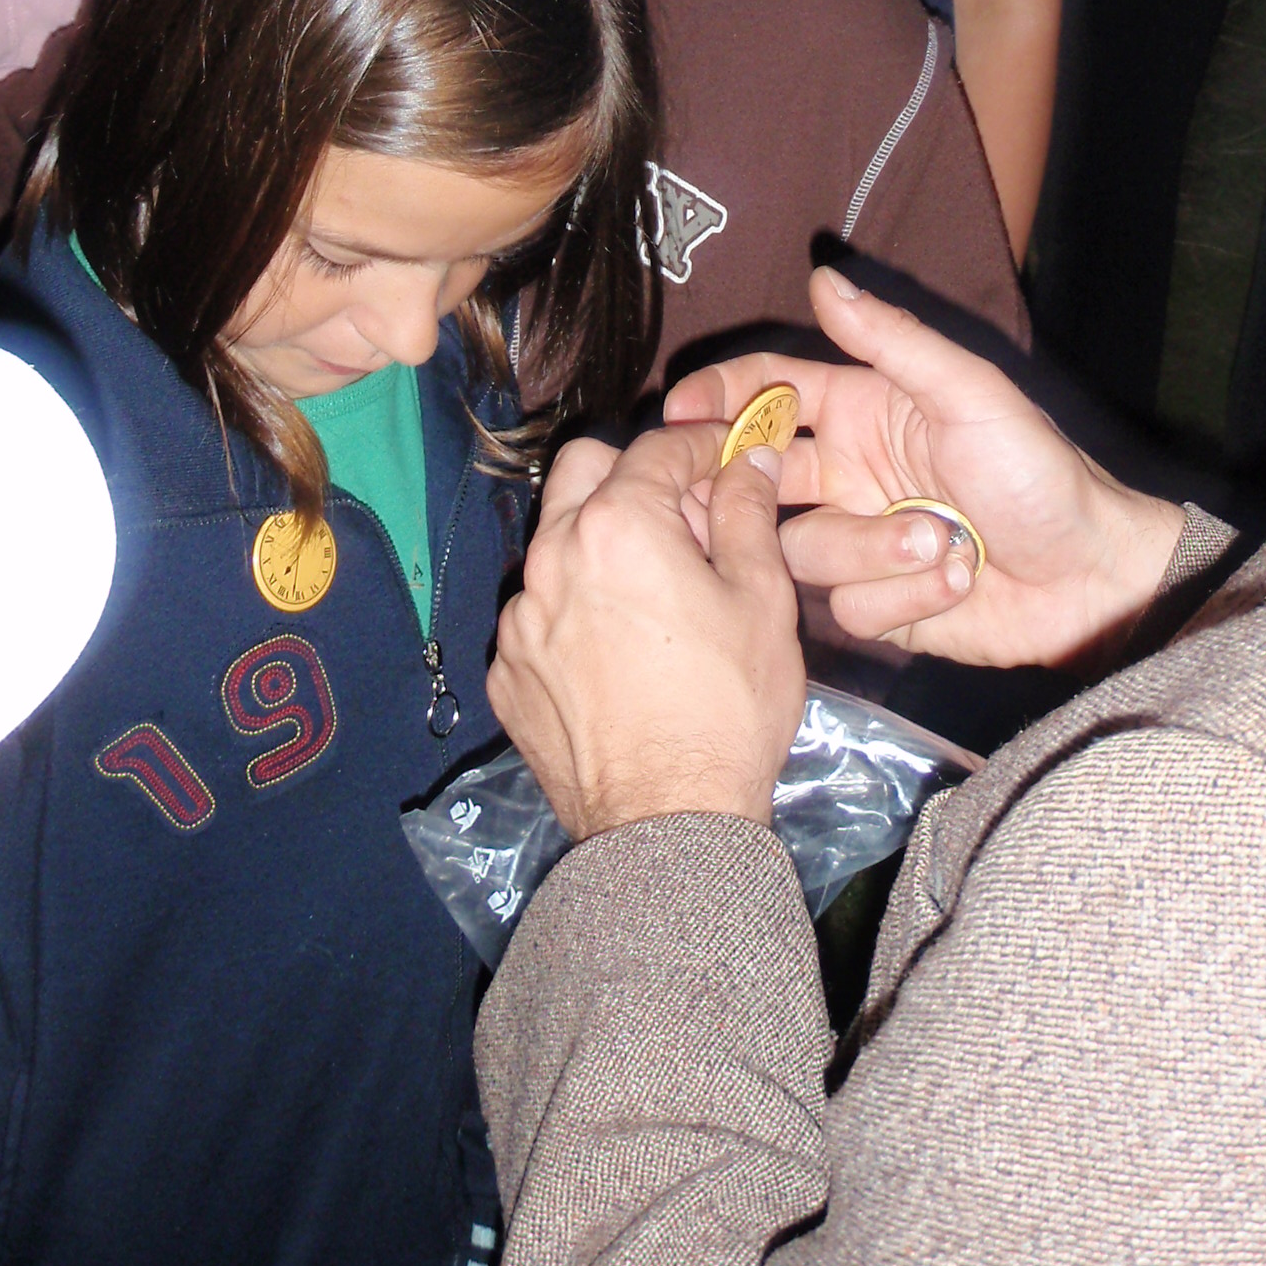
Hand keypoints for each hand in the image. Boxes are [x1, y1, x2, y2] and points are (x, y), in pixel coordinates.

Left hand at [487, 426, 804, 840]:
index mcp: (617, 525)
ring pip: (557, 543)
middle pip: (584, 469)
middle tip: (684, 514)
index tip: (730, 450)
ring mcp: (519, 617)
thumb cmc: (726, 707)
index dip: (703, 442)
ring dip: (600, 545)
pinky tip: (619, 653)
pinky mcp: (506, 671)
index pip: (659, 447)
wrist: (664, 824)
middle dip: (633, 474)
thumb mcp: (760, 599)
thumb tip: (748, 460)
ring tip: (655, 594)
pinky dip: (576, 610)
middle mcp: (552, 556)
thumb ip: (747, 513)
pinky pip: (541, 612)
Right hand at [664, 271, 1186, 669]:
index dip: (720, 398)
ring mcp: (859, 542)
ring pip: (800, 548)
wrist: (1092, 578)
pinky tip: (956, 582)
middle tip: (737, 500)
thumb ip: (893, 341)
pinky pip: (845, 608)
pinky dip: (903, 594)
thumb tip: (821, 278)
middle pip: (756, 477)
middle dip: (744, 489)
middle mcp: (848, 475)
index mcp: (863, 412)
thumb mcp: (969, 394)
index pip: (769, 393)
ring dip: (872, 550)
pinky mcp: (877, 605)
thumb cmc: (1040, 473)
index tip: (677, 415)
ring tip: (944, 542)